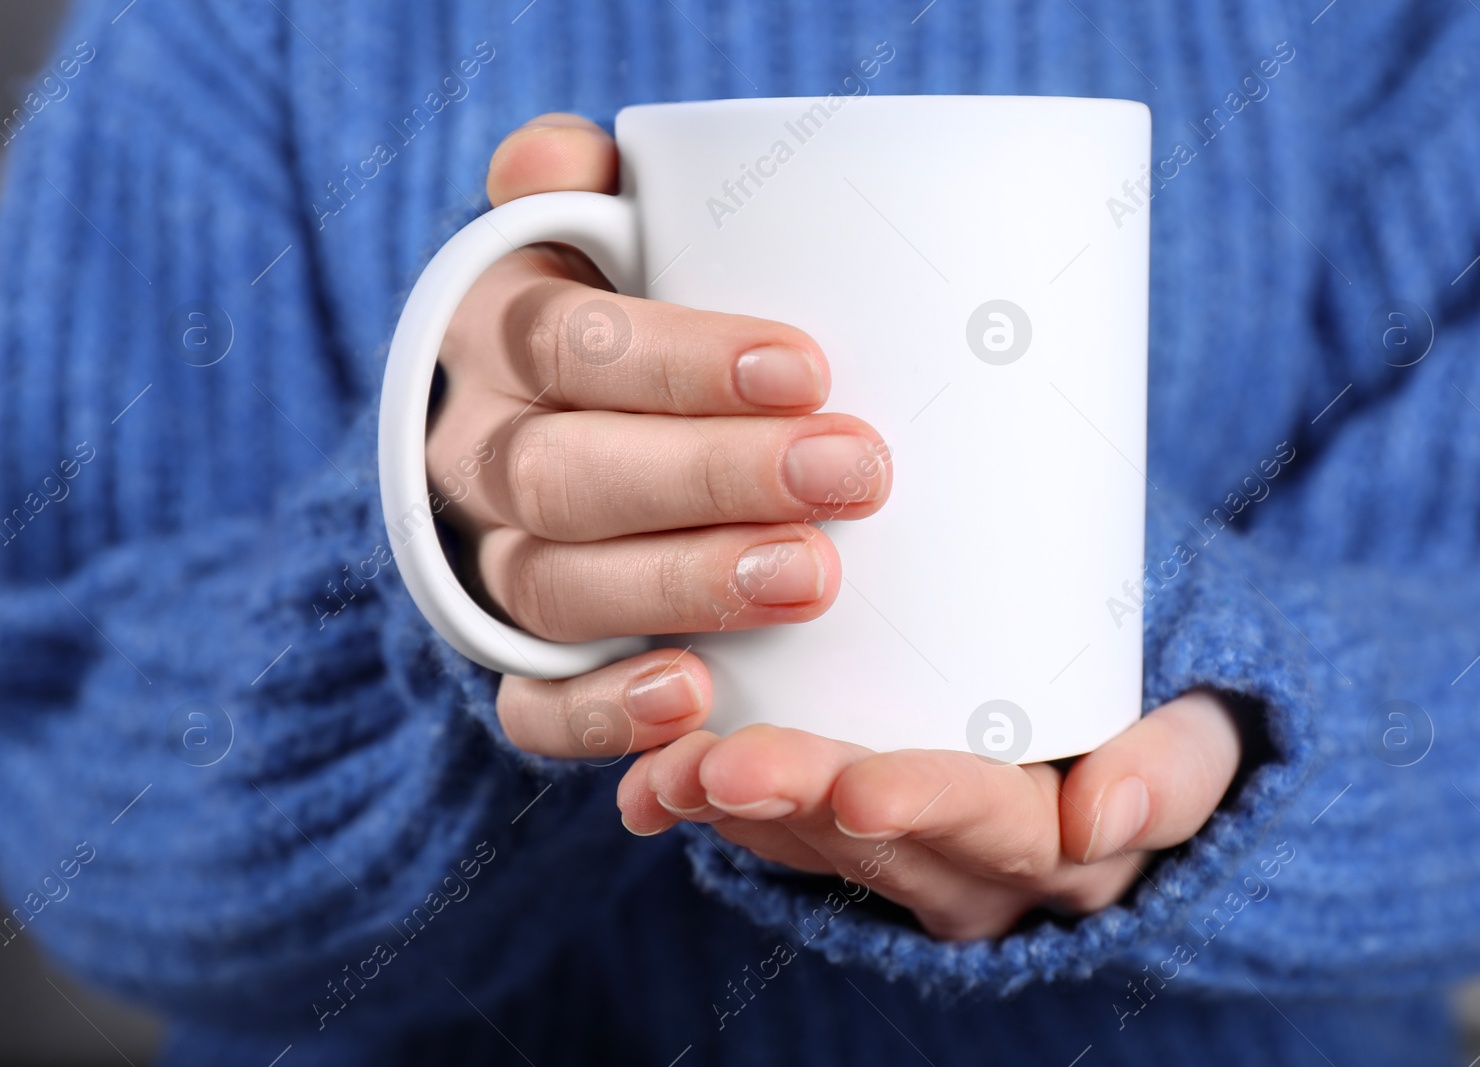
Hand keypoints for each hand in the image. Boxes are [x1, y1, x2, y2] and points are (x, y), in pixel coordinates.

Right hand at [430, 113, 889, 760]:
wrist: (555, 437)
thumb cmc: (625, 326)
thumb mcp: (600, 239)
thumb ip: (586, 190)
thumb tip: (572, 158)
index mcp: (495, 337)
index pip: (561, 340)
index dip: (673, 359)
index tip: (804, 367)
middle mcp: (476, 453)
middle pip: (561, 473)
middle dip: (709, 476)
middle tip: (851, 473)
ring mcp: (487, 563)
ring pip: (552, 586)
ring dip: (682, 584)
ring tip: (812, 578)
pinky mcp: (510, 659)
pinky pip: (529, 702)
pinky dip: (603, 710)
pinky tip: (696, 698)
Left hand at [617, 690, 1242, 939]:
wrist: (1123, 735)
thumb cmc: (1168, 707)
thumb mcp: (1207, 733)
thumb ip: (1179, 767)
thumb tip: (1098, 819)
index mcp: (1071, 850)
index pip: (999, 833)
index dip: (930, 810)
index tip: (862, 790)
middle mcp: (981, 874)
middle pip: (883, 844)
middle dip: (799, 802)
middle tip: (723, 764)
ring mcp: (911, 860)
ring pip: (814, 843)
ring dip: (735, 806)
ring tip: (666, 766)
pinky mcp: (854, 838)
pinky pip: (779, 835)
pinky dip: (712, 805)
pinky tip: (651, 778)